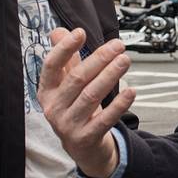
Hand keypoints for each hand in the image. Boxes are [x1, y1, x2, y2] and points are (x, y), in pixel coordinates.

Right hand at [37, 28, 135, 177]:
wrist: (82, 147)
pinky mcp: (85, 138)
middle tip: (118, 45)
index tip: (80, 33)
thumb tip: (59, 31)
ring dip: (110, 76)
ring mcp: (68, 125)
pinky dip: (118, 104)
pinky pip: (104, 119)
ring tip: (125, 61)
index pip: (51, 66)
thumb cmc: (75, 108)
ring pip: (91, 96)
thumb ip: (65, 58)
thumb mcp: (66, 84)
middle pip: (77, 79)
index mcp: (47, 91)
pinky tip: (131, 91)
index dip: (64, 48)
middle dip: (99, 59)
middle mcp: (54, 108)